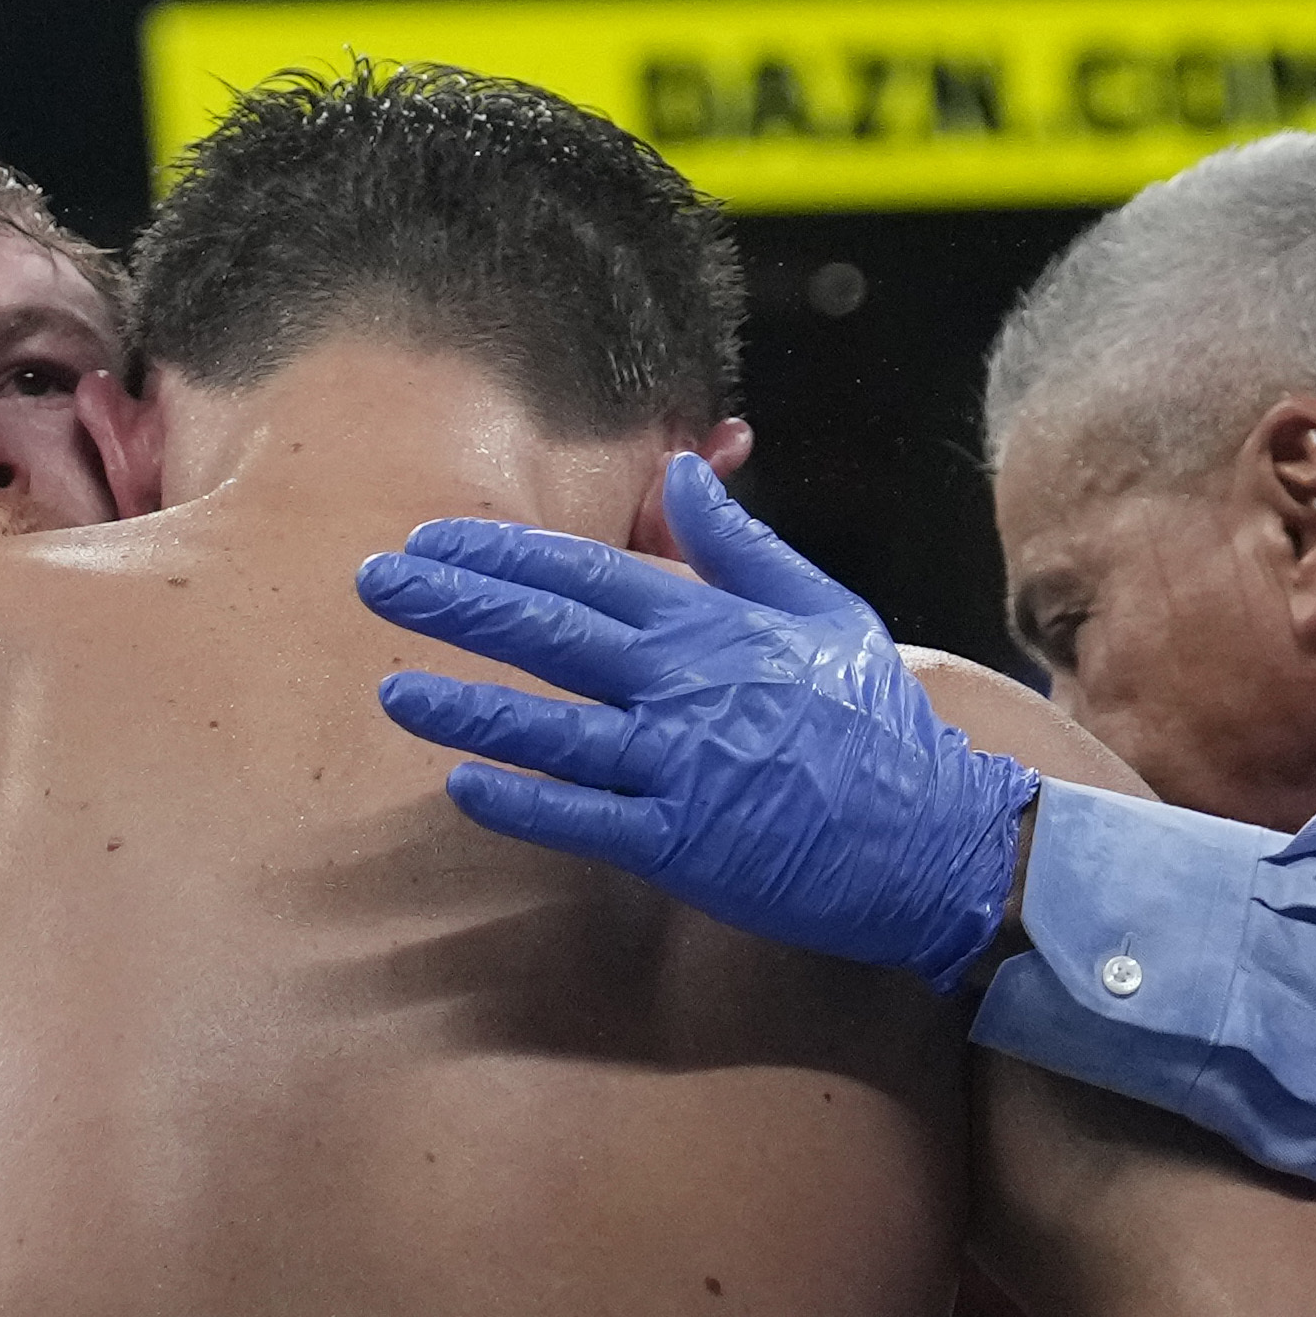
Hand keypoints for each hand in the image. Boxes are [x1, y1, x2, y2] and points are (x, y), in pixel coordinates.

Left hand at [359, 454, 1037, 993]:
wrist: (937, 837)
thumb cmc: (878, 728)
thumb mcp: (826, 611)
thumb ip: (740, 545)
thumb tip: (679, 470)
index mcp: (715, 626)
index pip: (585, 575)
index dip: (500, 556)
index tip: (431, 542)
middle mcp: (688, 687)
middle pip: (550, 635)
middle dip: (457, 605)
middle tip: (378, 583)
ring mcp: (683, 768)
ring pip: (553, 728)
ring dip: (468, 706)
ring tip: (393, 686)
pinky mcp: (686, 846)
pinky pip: (586, 820)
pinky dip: (524, 802)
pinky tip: (465, 785)